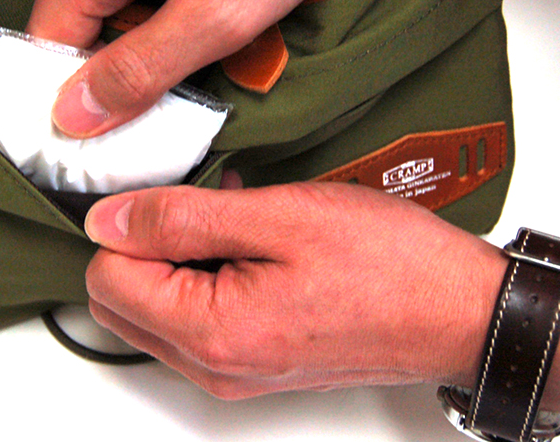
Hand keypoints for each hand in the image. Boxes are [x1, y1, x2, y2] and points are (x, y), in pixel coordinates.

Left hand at [84, 181, 506, 398]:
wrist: (454, 309)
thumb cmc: (384, 263)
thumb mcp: (277, 216)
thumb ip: (180, 218)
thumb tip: (107, 220)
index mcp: (210, 332)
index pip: (107, 279)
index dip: (125, 226)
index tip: (163, 192)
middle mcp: (213, 366)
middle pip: (123, 299)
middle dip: (143, 242)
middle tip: (197, 201)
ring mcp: (233, 369)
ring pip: (157, 306)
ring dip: (177, 254)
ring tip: (231, 214)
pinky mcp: (252, 359)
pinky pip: (195, 315)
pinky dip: (203, 271)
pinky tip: (244, 237)